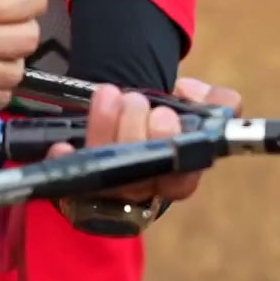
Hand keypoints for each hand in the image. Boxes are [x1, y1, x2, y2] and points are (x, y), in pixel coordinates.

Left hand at [47, 77, 244, 202]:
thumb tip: (190, 90)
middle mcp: (142, 190)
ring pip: (105, 173)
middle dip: (136, 133)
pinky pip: (69, 179)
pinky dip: (68, 162)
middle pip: (139, 178)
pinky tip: (64, 146)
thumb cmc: (163, 123)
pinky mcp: (78, 184)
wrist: (124, 121)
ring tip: (109, 95)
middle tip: (135, 100)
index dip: (174, 152)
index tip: (167, 114)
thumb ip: (215, 102)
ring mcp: (108, 190)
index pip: (182, 181)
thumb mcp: (197, 112)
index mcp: (177, 178)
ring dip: (105, 131)